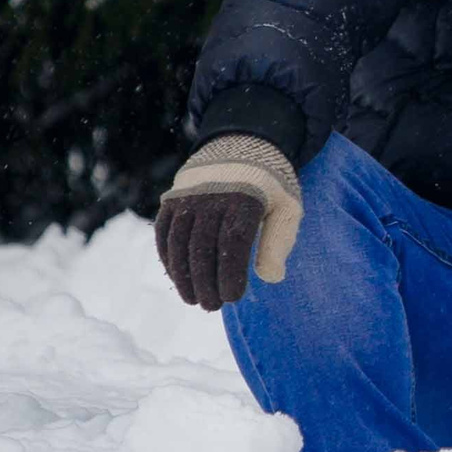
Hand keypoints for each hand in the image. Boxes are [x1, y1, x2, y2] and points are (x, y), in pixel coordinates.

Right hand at [154, 134, 302, 309]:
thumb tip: (272, 277)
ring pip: (179, 242)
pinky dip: (168, 257)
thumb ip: (280, 241)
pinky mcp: (172, 197)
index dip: (230, 274)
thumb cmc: (272, 185)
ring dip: (183, 276)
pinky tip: (177, 277)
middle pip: (202, 247)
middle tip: (211, 306)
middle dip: (205, 282)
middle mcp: (212, 196)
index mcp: (245, 198)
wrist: (244, 144)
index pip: (233, 243)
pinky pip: (164, 232)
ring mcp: (188, 196)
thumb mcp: (288, 207)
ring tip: (193, 299)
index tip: (232, 298)